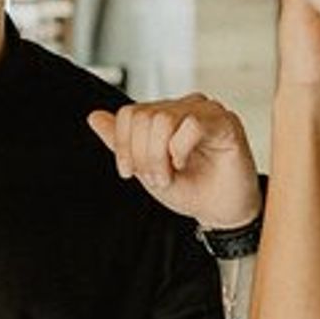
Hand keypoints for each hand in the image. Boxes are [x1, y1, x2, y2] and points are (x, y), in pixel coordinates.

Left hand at [87, 94, 259, 227]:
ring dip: (159, 156)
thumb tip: (94, 116)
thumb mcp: (145, 168)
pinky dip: (180, 150)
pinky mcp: (225, 122)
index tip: (129, 172)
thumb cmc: (190, 189)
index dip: (122, 145)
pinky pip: (191, 125)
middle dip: (142, 155)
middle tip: (156, 178)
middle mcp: (184, 107)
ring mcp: (205, 111)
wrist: (221, 212)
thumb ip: (120, 143)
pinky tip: (184, 164)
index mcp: (164, 114)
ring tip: (169, 175)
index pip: (129, 113)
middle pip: (144, 116)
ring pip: (163, 119)